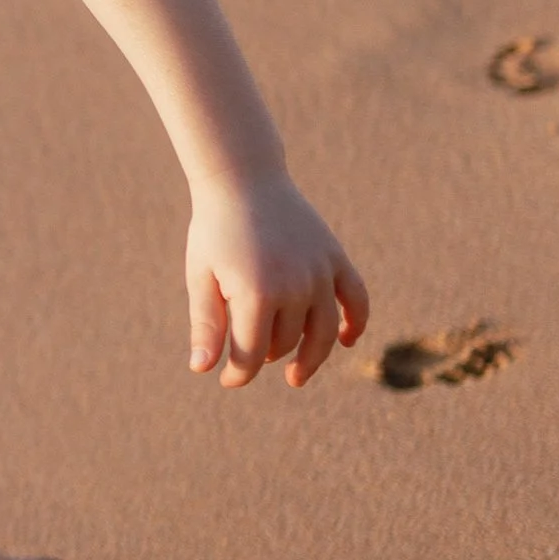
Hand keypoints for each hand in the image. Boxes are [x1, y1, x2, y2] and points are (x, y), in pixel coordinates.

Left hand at [185, 176, 369, 388]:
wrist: (244, 179)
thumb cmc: (215, 231)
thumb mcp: (201, 277)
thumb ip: (206, 324)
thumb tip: (202, 369)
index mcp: (256, 293)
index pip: (251, 354)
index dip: (237, 374)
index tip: (227, 380)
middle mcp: (295, 286)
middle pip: (286, 343)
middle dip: (265, 357)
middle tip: (250, 357)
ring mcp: (320, 272)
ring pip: (324, 332)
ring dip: (311, 357)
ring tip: (295, 374)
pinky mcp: (335, 258)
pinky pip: (356, 299)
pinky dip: (355, 323)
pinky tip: (345, 341)